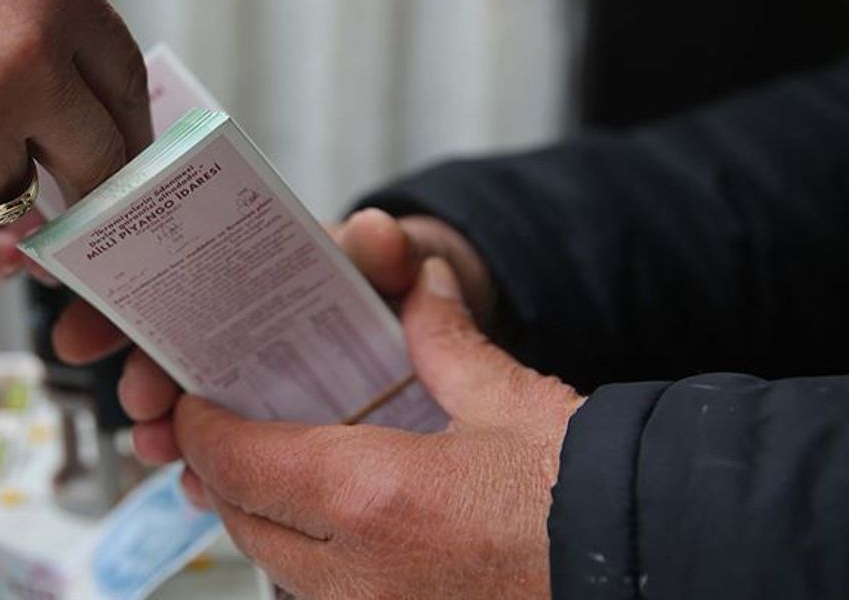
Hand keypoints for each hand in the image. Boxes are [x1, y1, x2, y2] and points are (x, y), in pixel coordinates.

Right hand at [49, 207, 494, 462]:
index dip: (117, 300)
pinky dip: (216, 475)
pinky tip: (204, 489)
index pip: (167, 278)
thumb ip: (383, 249)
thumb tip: (377, 233)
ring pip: (194, 410)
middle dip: (142, 379)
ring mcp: (253, 384)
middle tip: (140, 401)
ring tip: (160, 449)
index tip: (82, 334)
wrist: (429, 326)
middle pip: (168, 351)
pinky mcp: (280, 435)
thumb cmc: (393, 281)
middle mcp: (238, 329)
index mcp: (248, 273)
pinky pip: (238, 458)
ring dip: (168, 433)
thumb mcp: (389, 256)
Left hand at [175, 257, 583, 599]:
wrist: (661, 569)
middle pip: (245, 518)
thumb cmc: (592, 495)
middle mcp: (362, 575)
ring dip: (263, 520)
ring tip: (269, 478)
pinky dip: (311, 561)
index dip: (201, 429)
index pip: (240, 461)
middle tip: (223, 435)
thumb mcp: (510, 400)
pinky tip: (334, 531)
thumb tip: (422, 284)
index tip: (192, 405)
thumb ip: (444, 339)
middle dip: (222, 474)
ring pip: (279, 567)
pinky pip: (325, 596)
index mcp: (374, 498)